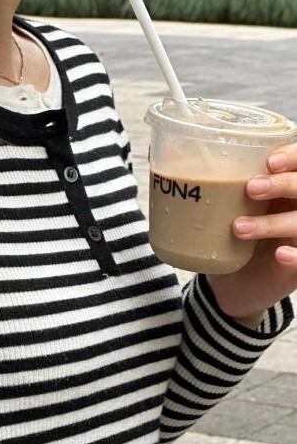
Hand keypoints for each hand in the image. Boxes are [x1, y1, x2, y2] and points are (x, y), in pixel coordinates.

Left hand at [205, 142, 296, 326]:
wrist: (232, 288)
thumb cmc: (226, 242)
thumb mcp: (216, 212)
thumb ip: (204, 186)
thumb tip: (159, 155)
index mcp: (283, 190)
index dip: (292, 156)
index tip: (269, 160)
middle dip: (282, 183)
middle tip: (251, 188)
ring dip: (273, 222)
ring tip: (238, 228)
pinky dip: (295, 255)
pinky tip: (279, 254)